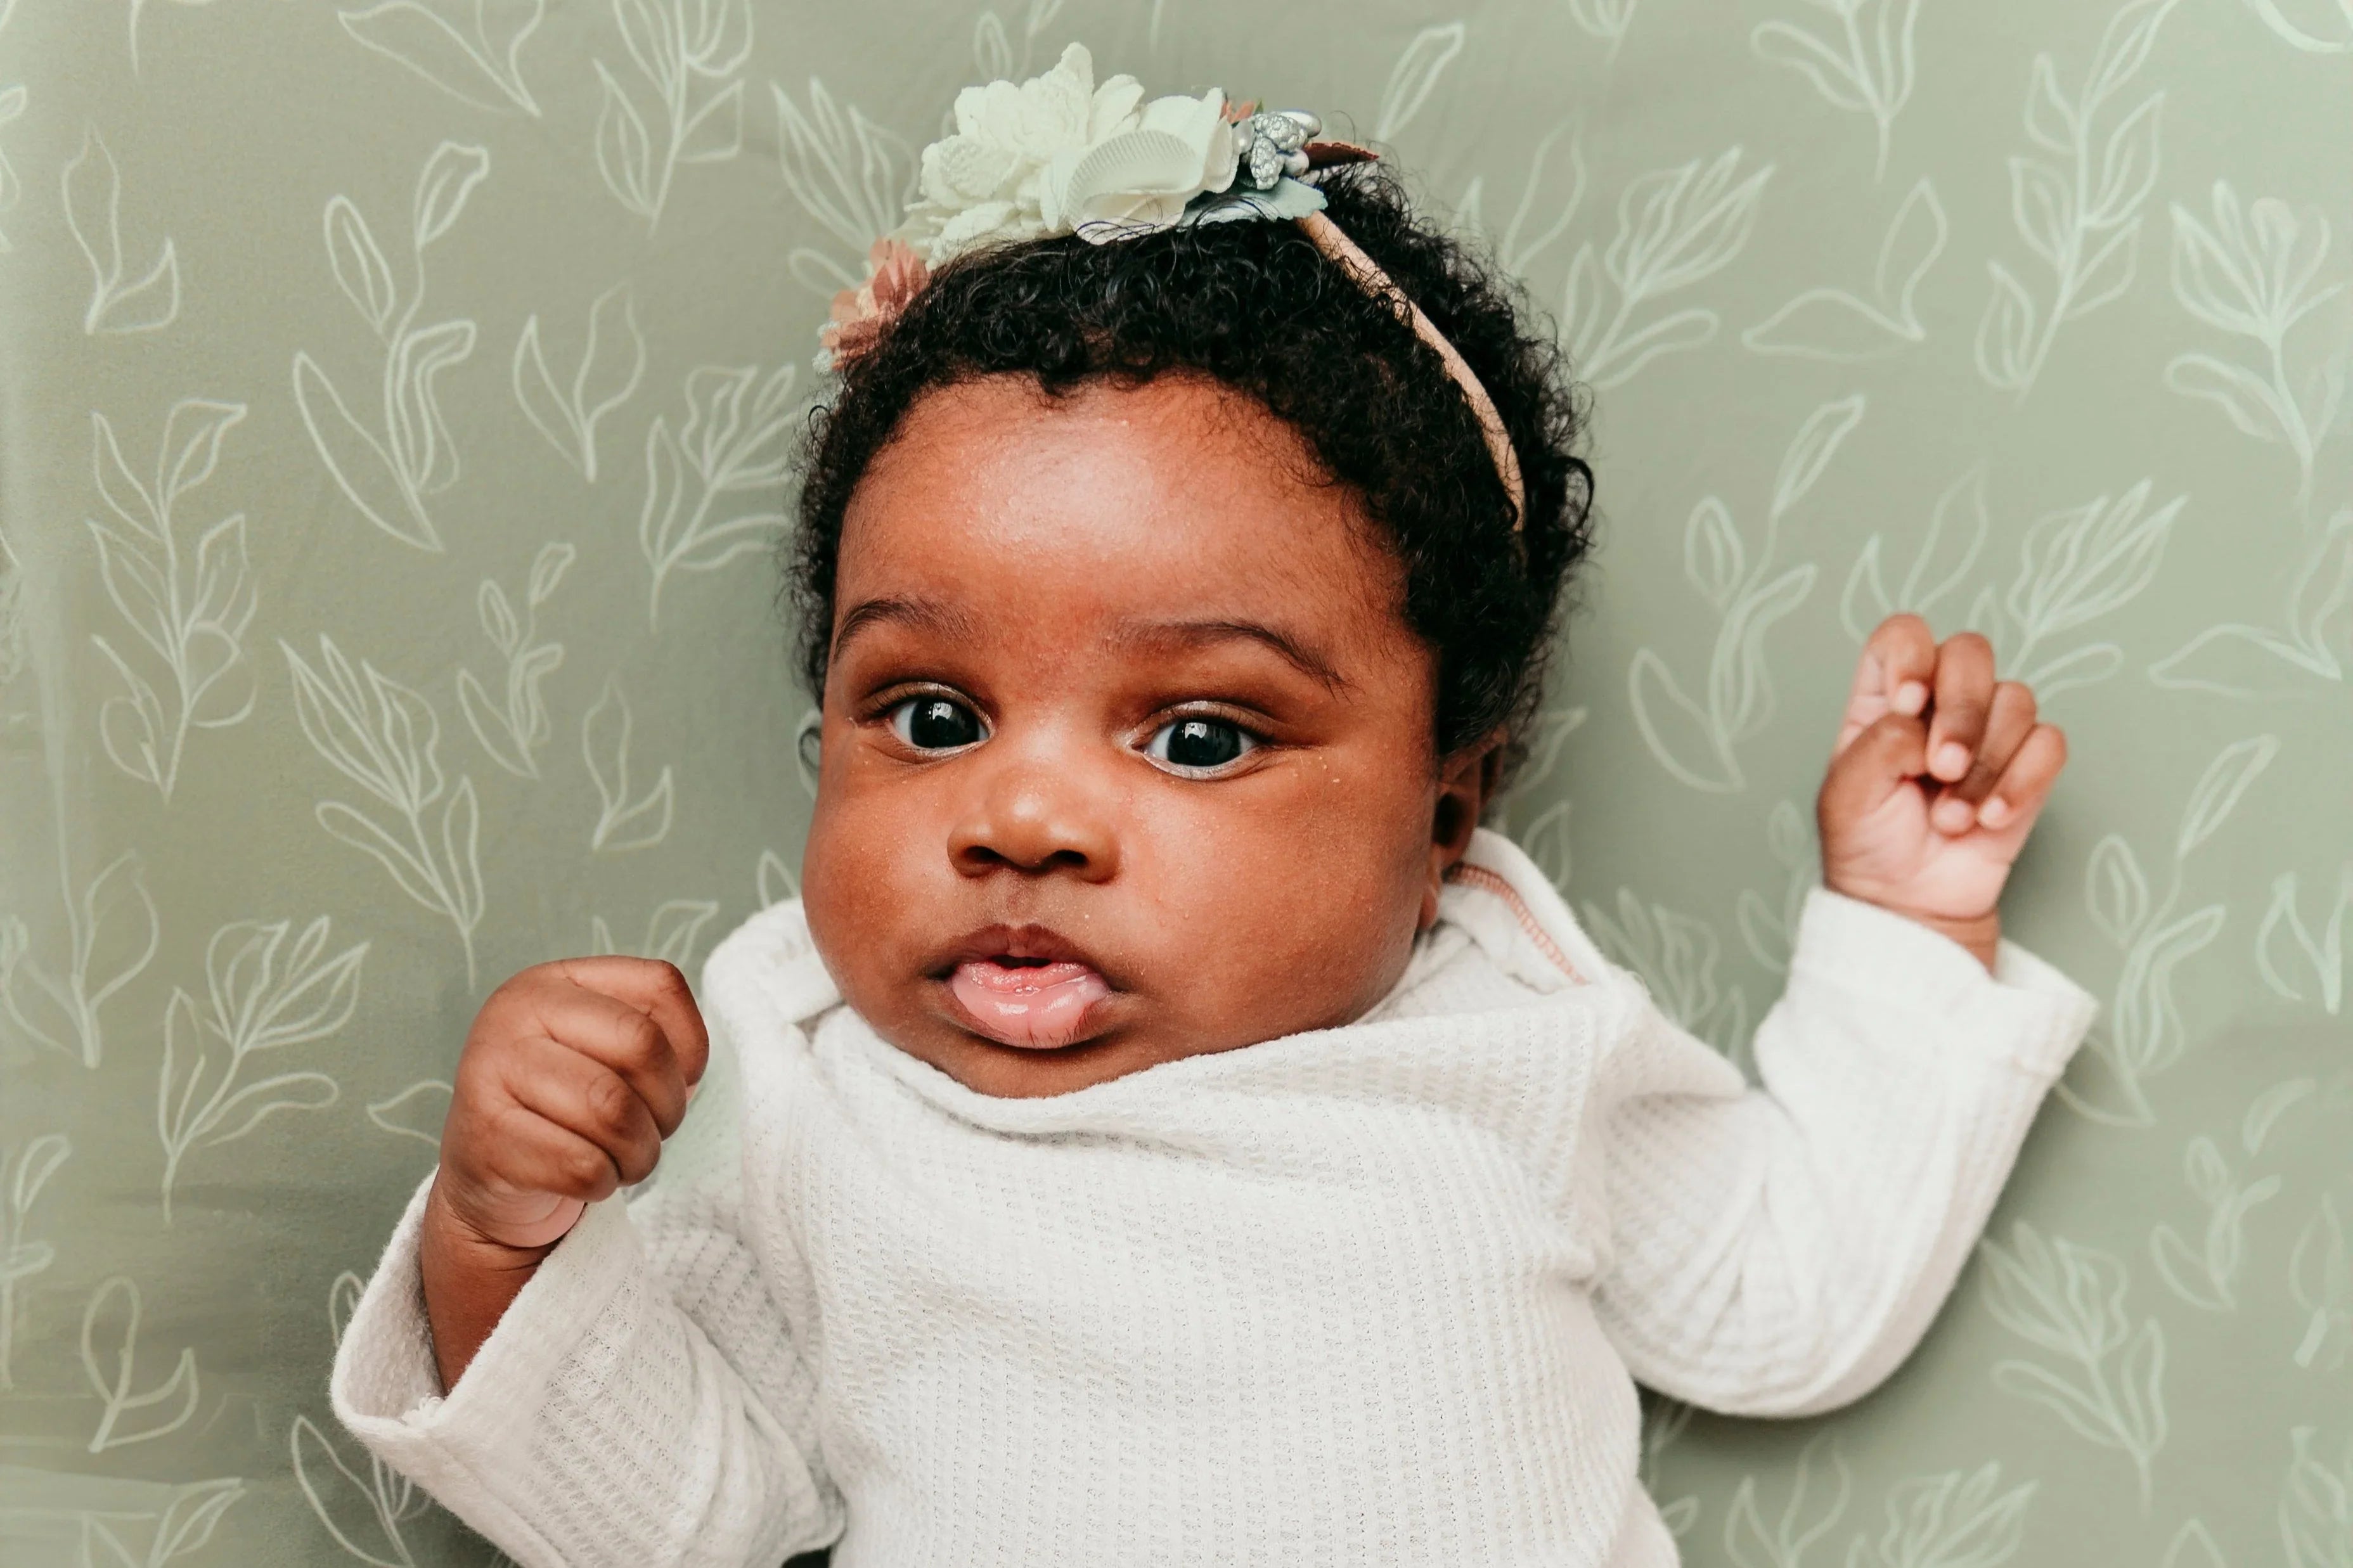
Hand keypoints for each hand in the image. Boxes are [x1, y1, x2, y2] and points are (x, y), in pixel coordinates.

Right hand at [420, 957, 706, 1388]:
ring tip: (625, 1160)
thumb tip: (691, 1064)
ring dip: (640, 1152)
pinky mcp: (484, 1137)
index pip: (660, 985)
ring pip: (613, 1110)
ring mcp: (490, 1070)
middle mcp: (516, 1012)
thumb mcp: (608, 1056)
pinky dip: (604, 1183)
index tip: (676, 1083)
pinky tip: (589, 1180)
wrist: (492, 1179)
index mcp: (556, 981)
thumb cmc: (568, 1110)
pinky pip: (580, 1165)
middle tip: (655, 1131)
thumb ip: (655, 1037)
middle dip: (669, 1105)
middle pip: (642, 1045)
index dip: (691, 1046)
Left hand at [1817, 615, 2068, 968]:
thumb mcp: (1847, 792)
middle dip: (1962, 710)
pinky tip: (1988, 819)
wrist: (1909, 902)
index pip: (1904, 635)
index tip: (1908, 706)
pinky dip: (2021, 782)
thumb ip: (1881, 742)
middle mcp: (1940, 704)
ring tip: (1951, 817)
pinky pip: (2049, 743)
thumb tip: (1926, 722)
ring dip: (1985, 765)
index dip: (1912, 656)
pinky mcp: (2027, 766)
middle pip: (1971, 652)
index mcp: (1885, 698)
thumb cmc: (1869, 842)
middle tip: (1940, 768)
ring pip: (2016, 699)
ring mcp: (1988, 732)